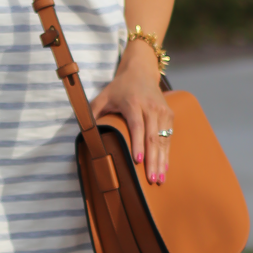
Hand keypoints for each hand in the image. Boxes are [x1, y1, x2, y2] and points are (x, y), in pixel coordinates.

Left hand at [90, 48, 172, 186]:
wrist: (141, 72)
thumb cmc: (120, 87)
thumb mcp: (103, 96)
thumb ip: (92, 112)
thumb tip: (83, 132)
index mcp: (133, 103)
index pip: (137, 126)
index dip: (137, 143)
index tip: (137, 161)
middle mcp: (150, 107)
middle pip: (153, 137)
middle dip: (152, 160)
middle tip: (151, 180)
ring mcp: (162, 111)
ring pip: (163, 140)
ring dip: (161, 161)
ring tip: (159, 180)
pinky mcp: (169, 115)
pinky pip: (168, 137)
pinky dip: (166, 154)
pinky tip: (164, 168)